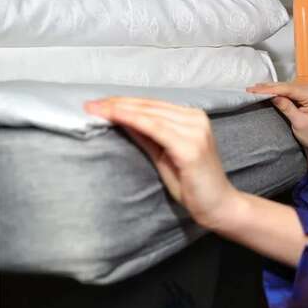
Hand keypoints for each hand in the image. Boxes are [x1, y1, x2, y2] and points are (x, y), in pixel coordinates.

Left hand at [83, 97, 239, 229]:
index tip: (97, 103)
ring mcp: (195, 131)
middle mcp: (196, 119)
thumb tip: (122, 120)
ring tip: (95, 109)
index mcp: (193, 118)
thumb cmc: (193, 184)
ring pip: (150, 114)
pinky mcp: (190, 147)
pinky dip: (133, 121)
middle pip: (150, 106)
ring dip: (120, 110)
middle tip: (89, 104)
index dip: (124, 102)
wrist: (218, 205)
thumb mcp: (165, 156)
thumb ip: (148, 137)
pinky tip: (114, 118)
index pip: (153, 105)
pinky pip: (155, 128)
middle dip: (117, 104)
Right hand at [246, 82, 307, 157]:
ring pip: (285, 87)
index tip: (257, 90)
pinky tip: (265, 90)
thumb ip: (287, 107)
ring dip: (270, 88)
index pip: (289, 90)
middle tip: (251, 89)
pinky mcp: (302, 96)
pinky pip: (287, 91)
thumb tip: (273, 96)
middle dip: (268, 87)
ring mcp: (307, 92)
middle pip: (286, 86)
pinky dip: (275, 91)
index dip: (271, 89)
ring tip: (254, 89)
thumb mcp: (299, 123)